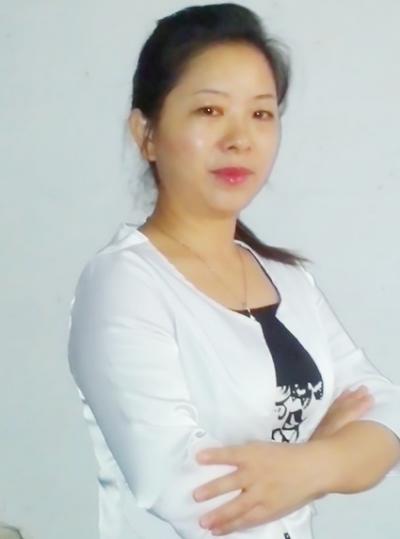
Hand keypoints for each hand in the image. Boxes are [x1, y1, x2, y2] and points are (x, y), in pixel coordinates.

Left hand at [192, 386, 373, 534]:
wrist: (315, 467)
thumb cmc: (287, 455)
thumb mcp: (264, 447)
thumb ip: (245, 454)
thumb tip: (221, 458)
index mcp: (254, 453)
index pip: (230, 453)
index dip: (214, 455)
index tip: (198, 457)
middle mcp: (256, 473)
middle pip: (229, 483)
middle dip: (211, 490)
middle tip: (196, 495)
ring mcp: (263, 493)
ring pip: (236, 507)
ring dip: (218, 515)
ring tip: (203, 522)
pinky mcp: (269, 509)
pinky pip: (248, 519)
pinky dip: (233, 526)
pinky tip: (220, 530)